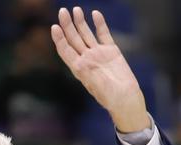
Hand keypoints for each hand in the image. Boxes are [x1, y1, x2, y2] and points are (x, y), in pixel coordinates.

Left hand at [51, 7, 149, 132]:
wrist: (126, 99)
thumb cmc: (110, 97)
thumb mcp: (96, 85)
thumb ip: (88, 73)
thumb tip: (81, 64)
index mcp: (79, 68)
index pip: (65, 50)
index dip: (59, 39)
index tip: (54, 27)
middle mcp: (86, 59)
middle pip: (74, 39)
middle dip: (67, 25)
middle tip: (62, 11)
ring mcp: (98, 54)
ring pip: (86, 34)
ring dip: (80, 22)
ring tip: (76, 9)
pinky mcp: (111, 51)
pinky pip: (103, 35)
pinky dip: (99, 24)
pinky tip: (95, 14)